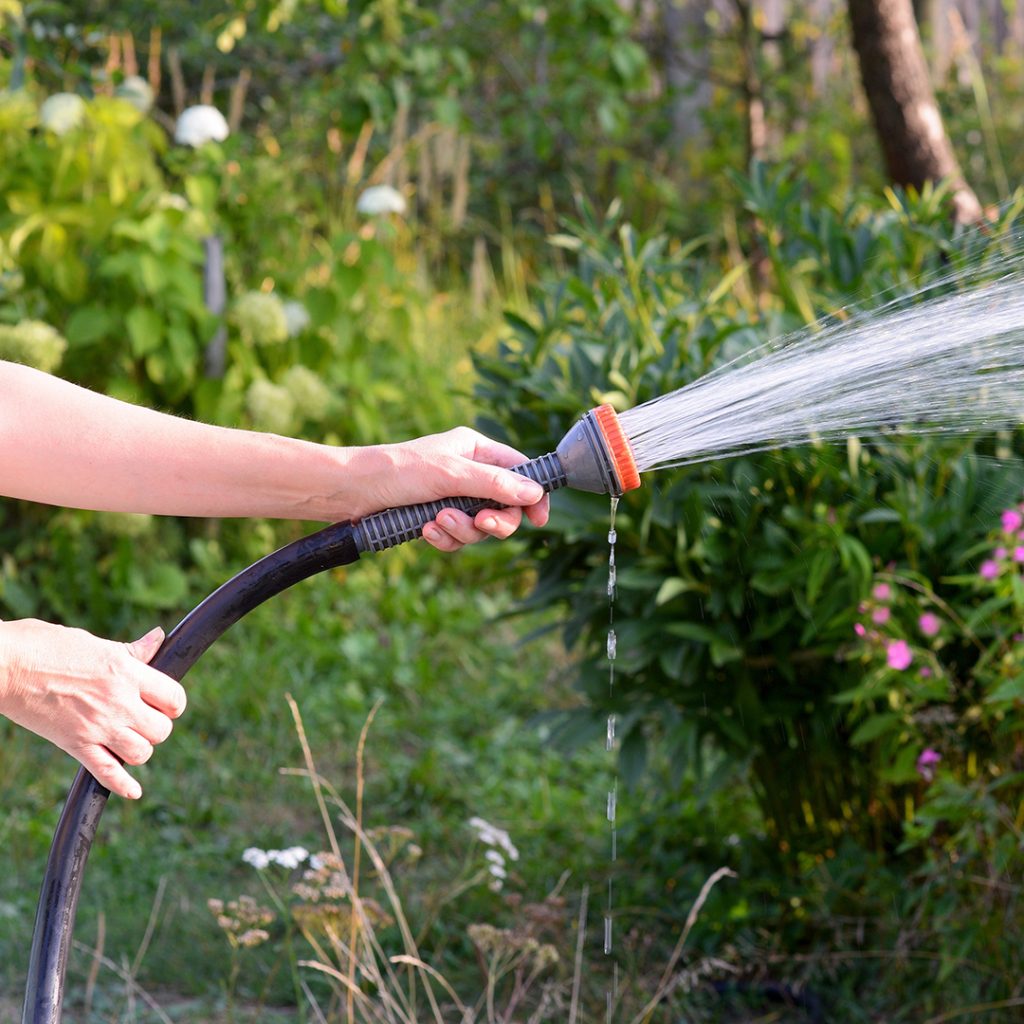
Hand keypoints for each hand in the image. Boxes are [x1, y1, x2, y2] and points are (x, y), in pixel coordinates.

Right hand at [0, 619, 186, 798]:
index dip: (172, 703)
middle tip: (141, 720)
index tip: (162, 703)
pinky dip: (124, 785)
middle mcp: (117, 701)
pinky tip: (134, 790)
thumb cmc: (46, 646)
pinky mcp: (75, 745)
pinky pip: (108, 774)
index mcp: (126, 672)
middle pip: (161, 729)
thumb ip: (132, 651)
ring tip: (127, 739)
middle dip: (156, 727)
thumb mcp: (96, 643)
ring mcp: (97, 726)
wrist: (4, 666)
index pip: (173, 697)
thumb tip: (159, 638)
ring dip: (139, 749)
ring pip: (141, 753)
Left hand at [354, 427, 549, 551]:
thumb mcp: (451, 474)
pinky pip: (457, 537)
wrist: (351, 491)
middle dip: (493, 520)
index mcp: (476, 450)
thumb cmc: (397, 471)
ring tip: (437, 522)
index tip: (537, 519)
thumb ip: (494, 484)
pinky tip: (425, 532)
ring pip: (480, 527)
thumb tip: (534, 493)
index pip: (520, 471)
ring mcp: (452, 497)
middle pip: (505, 506)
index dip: (532, 496)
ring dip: (462, 530)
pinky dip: (444, 538)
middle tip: (480, 523)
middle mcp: (468, 473)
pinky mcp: (435, 518)